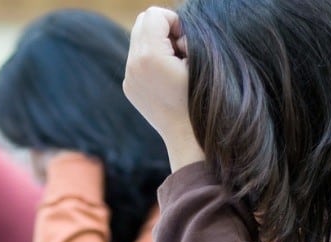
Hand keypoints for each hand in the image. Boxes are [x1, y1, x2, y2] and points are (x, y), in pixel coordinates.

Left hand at [124, 7, 203, 170]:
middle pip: (142, 22)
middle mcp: (133, 65)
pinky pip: (137, 59)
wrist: (188, 137)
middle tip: (179, 51)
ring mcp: (129, 77)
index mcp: (149, 56)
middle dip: (162, 29)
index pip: (155, 14)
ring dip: (157, 44)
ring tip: (174, 65)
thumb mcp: (198, 60)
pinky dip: (151, 60)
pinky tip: (166, 79)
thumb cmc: (201, 98)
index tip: (185, 43)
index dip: (174, 22)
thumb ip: (184, 35)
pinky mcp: (129, 87)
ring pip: (138, 40)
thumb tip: (174, 33)